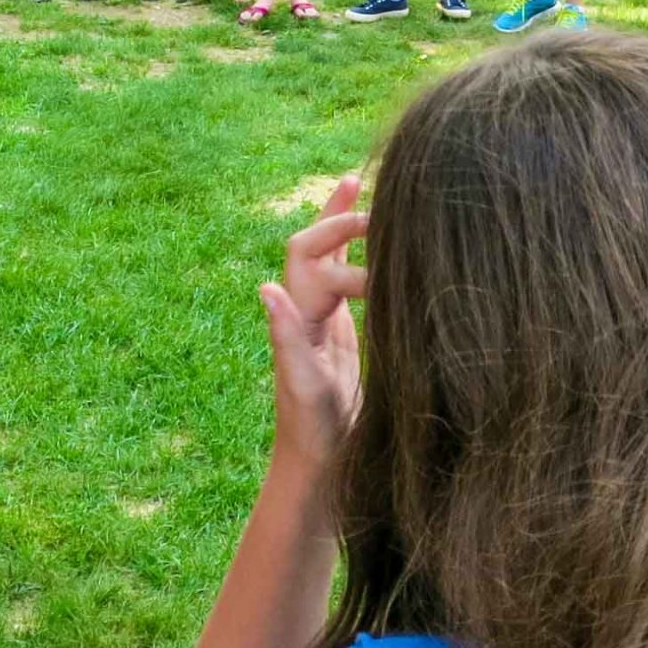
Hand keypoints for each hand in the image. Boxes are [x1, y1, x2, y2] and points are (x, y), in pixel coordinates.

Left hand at [264, 176, 368, 465]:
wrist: (319, 464)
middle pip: (314, 244)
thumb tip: (265, 287)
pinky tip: (381, 245)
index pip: (308, 254)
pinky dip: (358, 255)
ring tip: (356, 183)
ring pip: (328, 259)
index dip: (336, 232)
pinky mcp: (340, 333)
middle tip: (360, 182)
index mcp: (299, 316)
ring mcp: (323, 320)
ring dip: (340, 223)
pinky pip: (346, 282)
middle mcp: (307, 311)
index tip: (377, 228)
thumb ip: (285, 338)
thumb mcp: (302, 385)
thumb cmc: (312, 431)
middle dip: (333, 212)